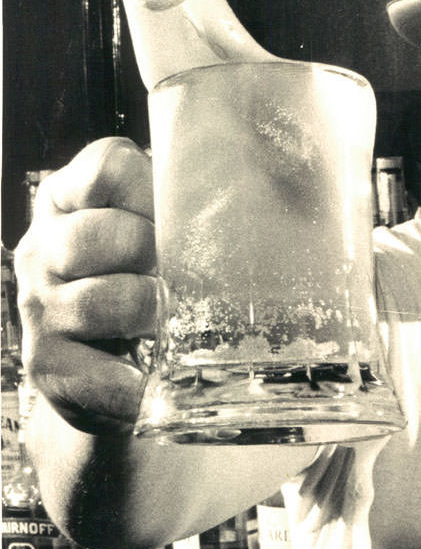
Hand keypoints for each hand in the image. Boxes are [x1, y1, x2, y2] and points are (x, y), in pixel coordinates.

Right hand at [14, 137, 155, 432]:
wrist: (116, 377)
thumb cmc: (146, 289)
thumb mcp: (156, 236)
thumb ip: (180, 212)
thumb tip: (253, 205)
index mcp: (70, 200)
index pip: (108, 168)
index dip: (150, 196)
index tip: (170, 224)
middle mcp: (44, 247)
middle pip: (102, 235)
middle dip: (155, 259)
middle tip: (181, 282)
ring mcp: (38, 305)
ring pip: (100, 300)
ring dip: (148, 314)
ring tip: (169, 325)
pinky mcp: (44, 362)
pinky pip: (91, 370)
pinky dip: (127, 381)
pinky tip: (148, 381)